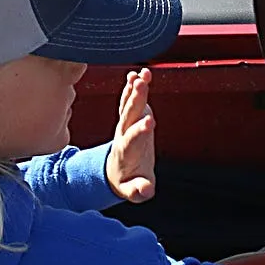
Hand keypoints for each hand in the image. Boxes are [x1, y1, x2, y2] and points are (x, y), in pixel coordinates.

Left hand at [105, 68, 155, 203]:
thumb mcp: (133, 191)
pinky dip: (133, 87)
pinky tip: (137, 73)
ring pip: (129, 104)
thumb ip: (138, 191)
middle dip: (135, 100)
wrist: (115, 171)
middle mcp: (124, 135)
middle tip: (141, 85)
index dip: (140, 131)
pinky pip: (129, 101)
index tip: (149, 121)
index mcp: (126, 152)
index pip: (132, 139)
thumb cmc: (128, 181)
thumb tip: (145, 190)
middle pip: (128, 115)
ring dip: (135, 89)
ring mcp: (125, 124)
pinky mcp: (129, 117)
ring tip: (141, 74)